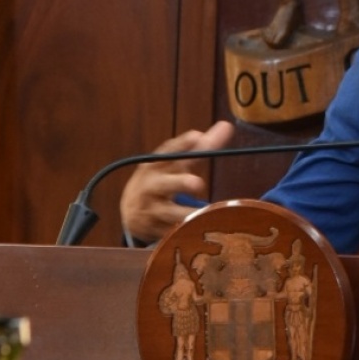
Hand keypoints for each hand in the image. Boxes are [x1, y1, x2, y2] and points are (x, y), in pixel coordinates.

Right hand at [119, 120, 234, 242]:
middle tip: (198, 183)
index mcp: (155, 166)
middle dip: (179, 183)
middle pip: (163, 184)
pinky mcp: (153, 230)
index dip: (181, 144)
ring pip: (168, 213)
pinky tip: (197, 232)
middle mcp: (150, 186)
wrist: (131, 209)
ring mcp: (150, 209)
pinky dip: (184, 232)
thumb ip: (201, 147)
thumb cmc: (161, 179)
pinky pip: (170, 233)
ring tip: (204, 214)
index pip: (167, 152)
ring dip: (185, 214)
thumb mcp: (176, 163)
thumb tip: (226, 126)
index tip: (197, 136)